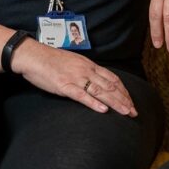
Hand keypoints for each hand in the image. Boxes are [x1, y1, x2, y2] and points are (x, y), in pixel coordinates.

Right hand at [10, 40, 136, 115]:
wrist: (34, 56)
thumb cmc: (52, 60)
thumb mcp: (74, 62)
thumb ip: (86, 71)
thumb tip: (96, 80)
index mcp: (89, 65)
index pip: (112, 78)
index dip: (123, 90)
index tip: (131, 101)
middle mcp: (86, 71)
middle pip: (110, 86)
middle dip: (124, 99)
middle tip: (134, 111)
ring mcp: (76, 78)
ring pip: (100, 91)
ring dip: (115, 102)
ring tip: (126, 112)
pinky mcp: (64, 86)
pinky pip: (82, 95)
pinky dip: (93, 103)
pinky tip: (103, 110)